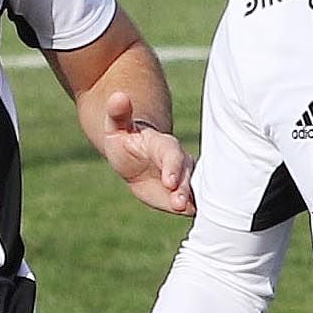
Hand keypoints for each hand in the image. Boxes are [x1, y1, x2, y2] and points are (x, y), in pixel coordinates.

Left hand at [93, 89, 195, 215]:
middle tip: (179, 203)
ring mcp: (183, 178)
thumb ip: (118, 113)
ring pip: (192, 188)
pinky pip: (192, 201)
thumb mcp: (117, 126)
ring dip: (191, 200)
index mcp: (162, 145)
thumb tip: (117, 95)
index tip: (169, 181)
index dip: (172, 166)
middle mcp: (178, 161)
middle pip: (187, 174)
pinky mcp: (182, 194)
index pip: (171, 154)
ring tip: (185, 211)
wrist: (134, 157)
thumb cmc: (125, 139)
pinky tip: (195, 216)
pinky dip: (195, 209)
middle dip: (184, 187)